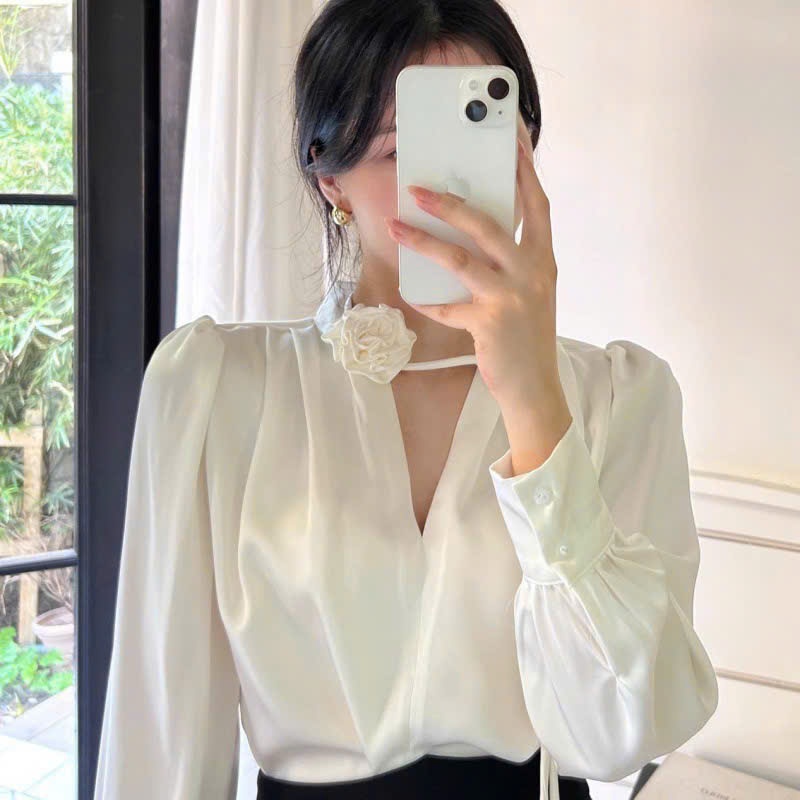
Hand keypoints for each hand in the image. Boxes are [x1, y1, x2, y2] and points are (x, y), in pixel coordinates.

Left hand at [384, 137, 571, 441]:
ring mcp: (512, 298)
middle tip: (420, 187)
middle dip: (453, 202)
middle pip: (490, 224)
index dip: (524, 168)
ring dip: (425, 240)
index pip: (536, 203)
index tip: (511, 135)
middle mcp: (532, 272)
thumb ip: (511, 260)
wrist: (535, 387)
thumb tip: (471, 226)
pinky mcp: (489, 324)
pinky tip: (410, 295)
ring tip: (397, 225)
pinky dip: (427, 302)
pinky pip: (448, 307)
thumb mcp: (530, 290)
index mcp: (543, 259)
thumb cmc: (527, 335)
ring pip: (462, 259)